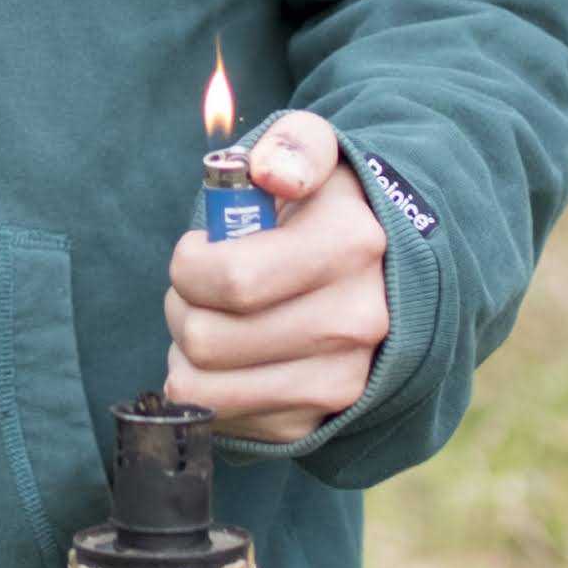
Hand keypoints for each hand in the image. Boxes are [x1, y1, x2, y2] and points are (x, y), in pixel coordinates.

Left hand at [163, 107, 391, 446]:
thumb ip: (293, 145)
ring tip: (216, 321)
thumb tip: (271, 173)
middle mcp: (355, 323)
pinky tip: (235, 357)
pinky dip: (209, 389)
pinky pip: (220, 419)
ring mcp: (339, 381)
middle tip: (202, 287)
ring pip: (204, 389)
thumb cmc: (327, 206)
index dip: (190, 264)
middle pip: (208, 339)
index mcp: (351, 246)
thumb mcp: (316, 150)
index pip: (233, 280)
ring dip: (188, 353)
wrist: (384, 272)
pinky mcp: (315, 422)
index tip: (199, 248)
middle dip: (182, 306)